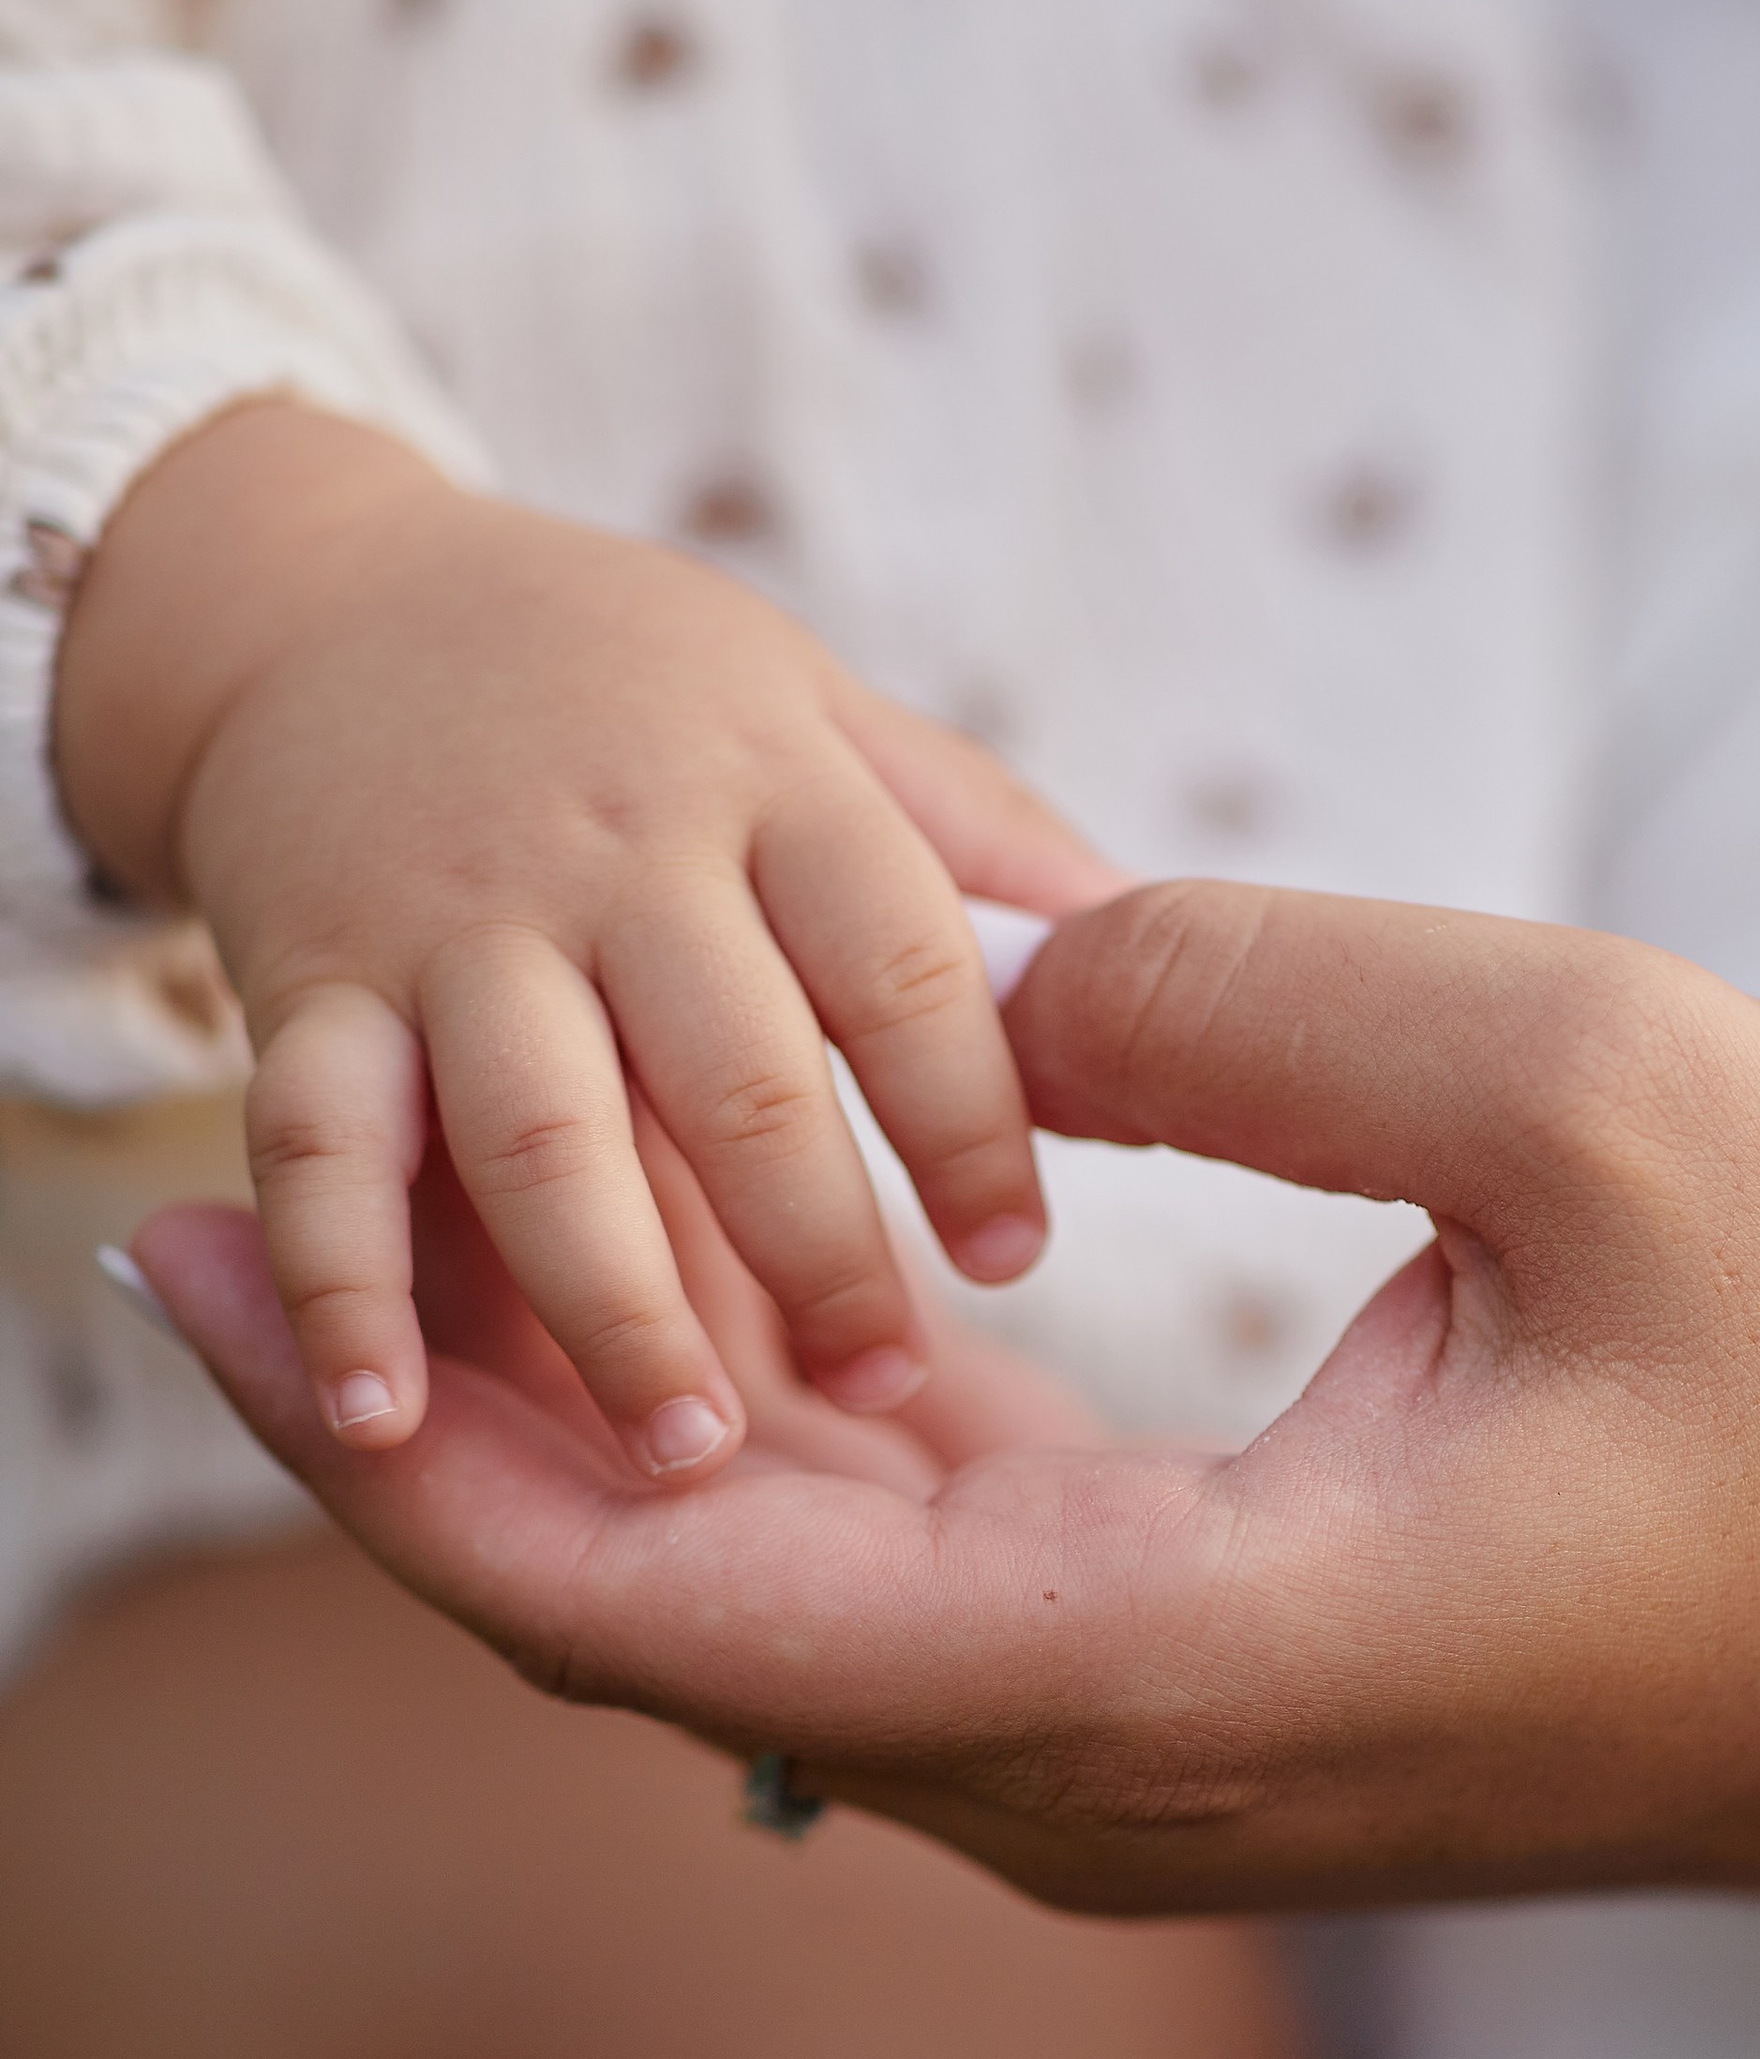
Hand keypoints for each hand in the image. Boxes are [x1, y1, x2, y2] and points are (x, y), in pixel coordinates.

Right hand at [54, 403, 1117, 1477]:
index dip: (969, 1114)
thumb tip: (1155, 962)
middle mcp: (616, 853)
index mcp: (774, 782)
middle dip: (820, 1246)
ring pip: (541, 1133)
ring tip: (691, 1454)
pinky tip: (385, 1423)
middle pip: (735, 1069)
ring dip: (615, 1303)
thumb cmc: (635, 699)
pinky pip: (315, 1148)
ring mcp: (453, 926)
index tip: (1017, 1255)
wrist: (328, 604)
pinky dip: (337, 1288)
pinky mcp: (306, 990)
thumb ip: (979, 841)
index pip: (900, 958)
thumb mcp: (817, 713)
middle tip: (881, 1386)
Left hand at [143, 881, 1759, 1913]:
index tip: (181, 1284)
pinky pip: (919, 1600)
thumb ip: (1249, 992)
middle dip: (421, 1424)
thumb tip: (989, 971)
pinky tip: (697, 1290)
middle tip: (208, 1217)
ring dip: (583, 1436)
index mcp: (1171, 1662)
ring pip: (769, 1621)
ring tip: (409, 1223)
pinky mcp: (1220, 1712)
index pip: (661, 1608)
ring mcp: (1162, 1768)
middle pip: (656, 1632)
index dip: (386, 1447)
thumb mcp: (1607, 1087)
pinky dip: (772, 1451)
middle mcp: (1114, 1772)